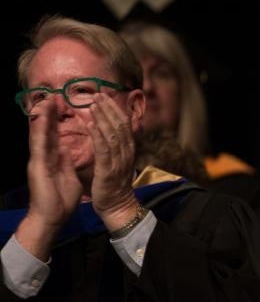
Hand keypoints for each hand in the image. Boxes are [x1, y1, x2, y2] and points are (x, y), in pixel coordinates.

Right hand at [15, 102, 81, 258]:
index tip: (61, 104)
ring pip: (40, 134)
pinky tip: (40, 119)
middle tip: (52, 95)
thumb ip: (66, 162)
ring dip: (42, 117)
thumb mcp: (68, 175)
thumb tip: (66, 149)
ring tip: (46, 100)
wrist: (51, 217)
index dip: (57, 120)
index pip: (54, 134)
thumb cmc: (60, 199)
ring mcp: (38, 160)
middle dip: (49, 113)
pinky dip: (40, 131)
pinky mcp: (37, 166)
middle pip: (45, 131)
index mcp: (52, 158)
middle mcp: (43, 156)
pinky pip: (39, 145)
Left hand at [86, 93, 139, 230]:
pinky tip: (90, 123)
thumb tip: (105, 132)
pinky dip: (97, 134)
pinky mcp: (108, 169)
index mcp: (127, 150)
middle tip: (98, 94)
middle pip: (120, 125)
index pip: (124, 125)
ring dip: (102, 117)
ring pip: (112, 134)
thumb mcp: (116, 163)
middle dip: (109, 109)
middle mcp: (126, 153)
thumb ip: (113, 148)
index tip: (105, 97)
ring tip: (92, 104)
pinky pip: (103, 148)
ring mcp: (118, 161)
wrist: (117, 207)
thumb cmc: (113, 186)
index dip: (115, 109)